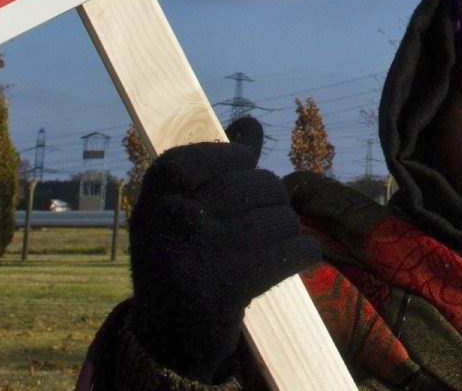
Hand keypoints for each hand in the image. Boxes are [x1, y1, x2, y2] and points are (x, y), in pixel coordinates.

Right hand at [126, 117, 318, 382]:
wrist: (167, 337)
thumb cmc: (182, 257)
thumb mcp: (184, 208)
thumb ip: (217, 164)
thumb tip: (249, 124)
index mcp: (156, 192)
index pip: (222, 155)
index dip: (238, 165)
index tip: (239, 182)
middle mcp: (172, 218)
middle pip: (258, 184)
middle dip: (271, 202)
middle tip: (259, 225)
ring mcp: (198, 252)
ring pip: (279, 217)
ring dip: (286, 230)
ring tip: (271, 245)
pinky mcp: (227, 286)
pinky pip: (292, 251)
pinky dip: (304, 253)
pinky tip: (299, 257)